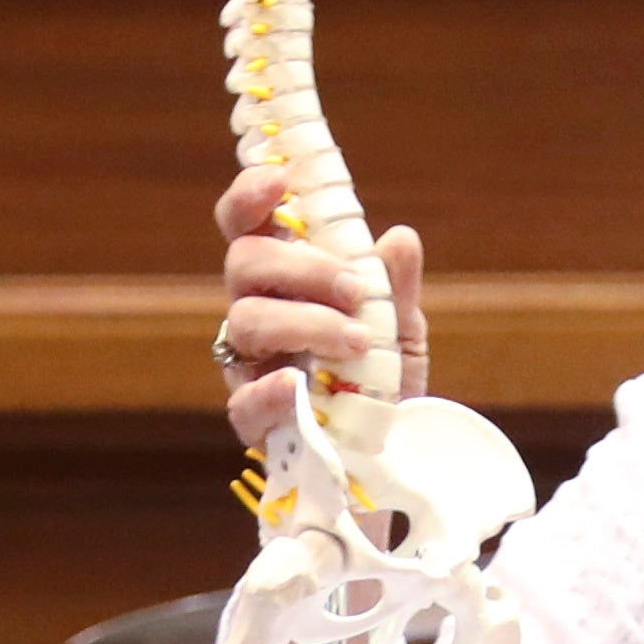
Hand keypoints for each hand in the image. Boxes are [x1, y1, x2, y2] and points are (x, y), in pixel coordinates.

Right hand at [214, 162, 420, 458]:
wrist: (387, 462)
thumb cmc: (380, 384)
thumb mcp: (400, 332)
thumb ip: (397, 288)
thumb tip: (400, 238)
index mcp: (283, 282)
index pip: (248, 226)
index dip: (252, 196)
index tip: (280, 181)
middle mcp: (256, 315)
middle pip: (245, 263)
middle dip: (302, 266)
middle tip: (355, 289)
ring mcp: (248, 367)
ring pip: (247, 321)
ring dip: (306, 322)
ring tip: (359, 342)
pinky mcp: (254, 421)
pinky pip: (243, 400)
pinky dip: (269, 389)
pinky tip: (298, 385)